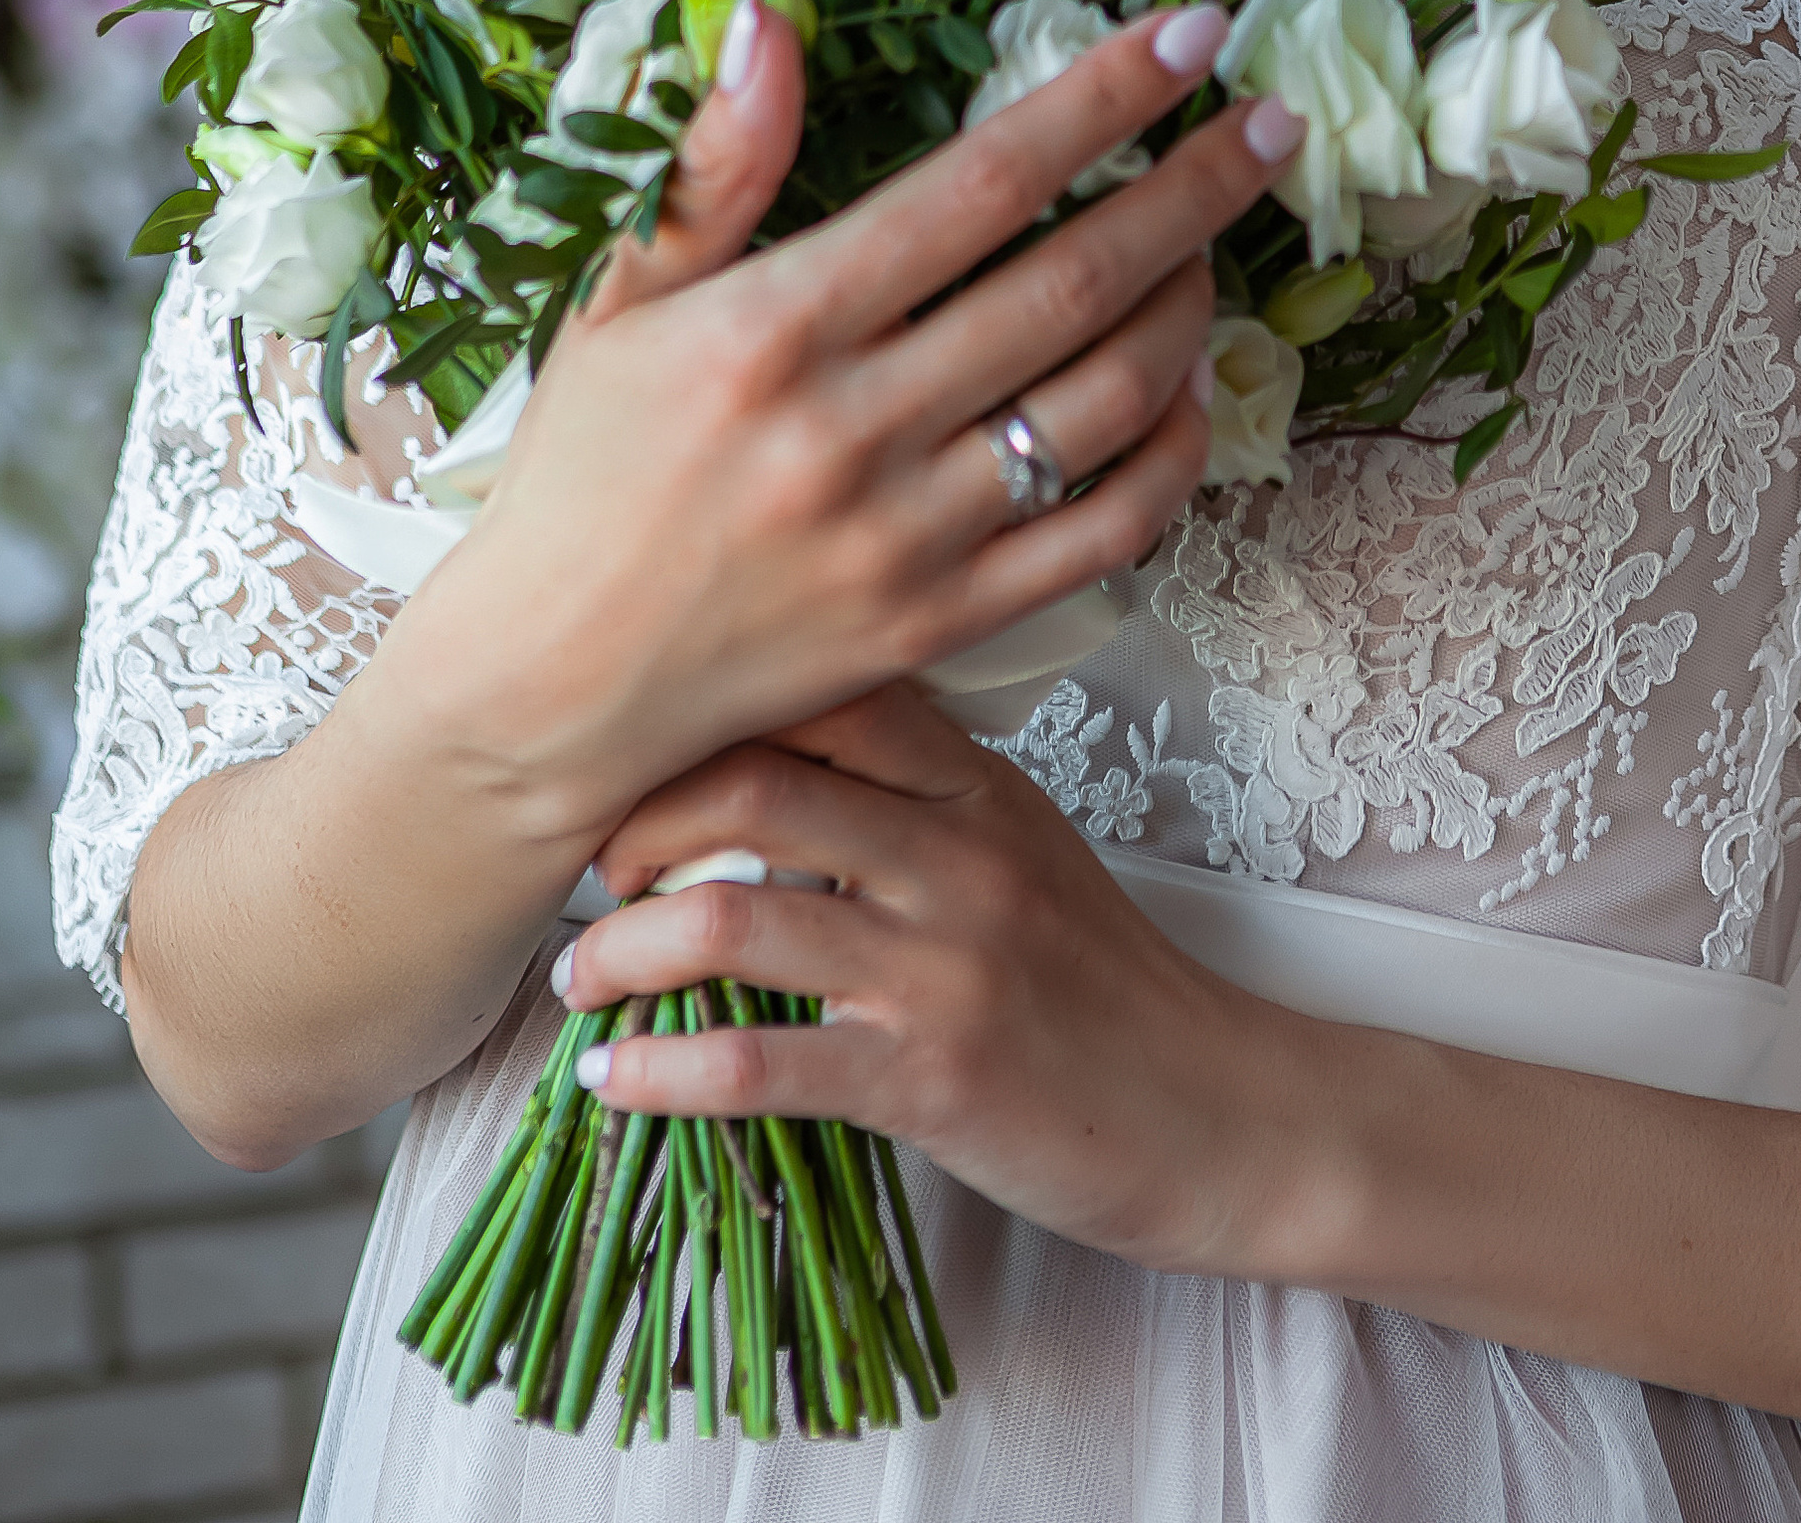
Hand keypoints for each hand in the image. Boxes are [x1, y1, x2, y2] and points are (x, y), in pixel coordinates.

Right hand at [382, 0, 1301, 854]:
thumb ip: (715, 162)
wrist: (544, 694)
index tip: (1192, 33)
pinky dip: (1174, 453)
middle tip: (1273, 121)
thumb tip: (767, 15)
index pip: (979, 185)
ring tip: (1218, 243)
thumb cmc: (579, 473)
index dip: (1100, 101)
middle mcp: (852, 430)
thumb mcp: (619, 299)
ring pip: (1108, 403)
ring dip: (1191, 307)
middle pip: (1075, 284)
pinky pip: (1106, 533)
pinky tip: (1188, 389)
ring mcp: (908, 538)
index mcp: (773, 328)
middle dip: (1195, 190)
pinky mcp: (943, 625)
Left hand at [555, 687, 1288, 1277]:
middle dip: (633, 821)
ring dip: (620, 950)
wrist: (1220, 1112)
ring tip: (580, 979)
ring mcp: (944, 964)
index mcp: (975, 782)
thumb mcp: (1024, 850)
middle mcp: (956, 850)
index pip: (819, 688)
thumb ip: (915, 801)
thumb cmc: (1105, 985)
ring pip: (731, 919)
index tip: (639, 751)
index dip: (703, 705)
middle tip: (592, 866)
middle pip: (750, 783)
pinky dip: (662, 1072)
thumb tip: (761, 779)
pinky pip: (760, 1063)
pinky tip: (615, 1079)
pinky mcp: (931, 1079)